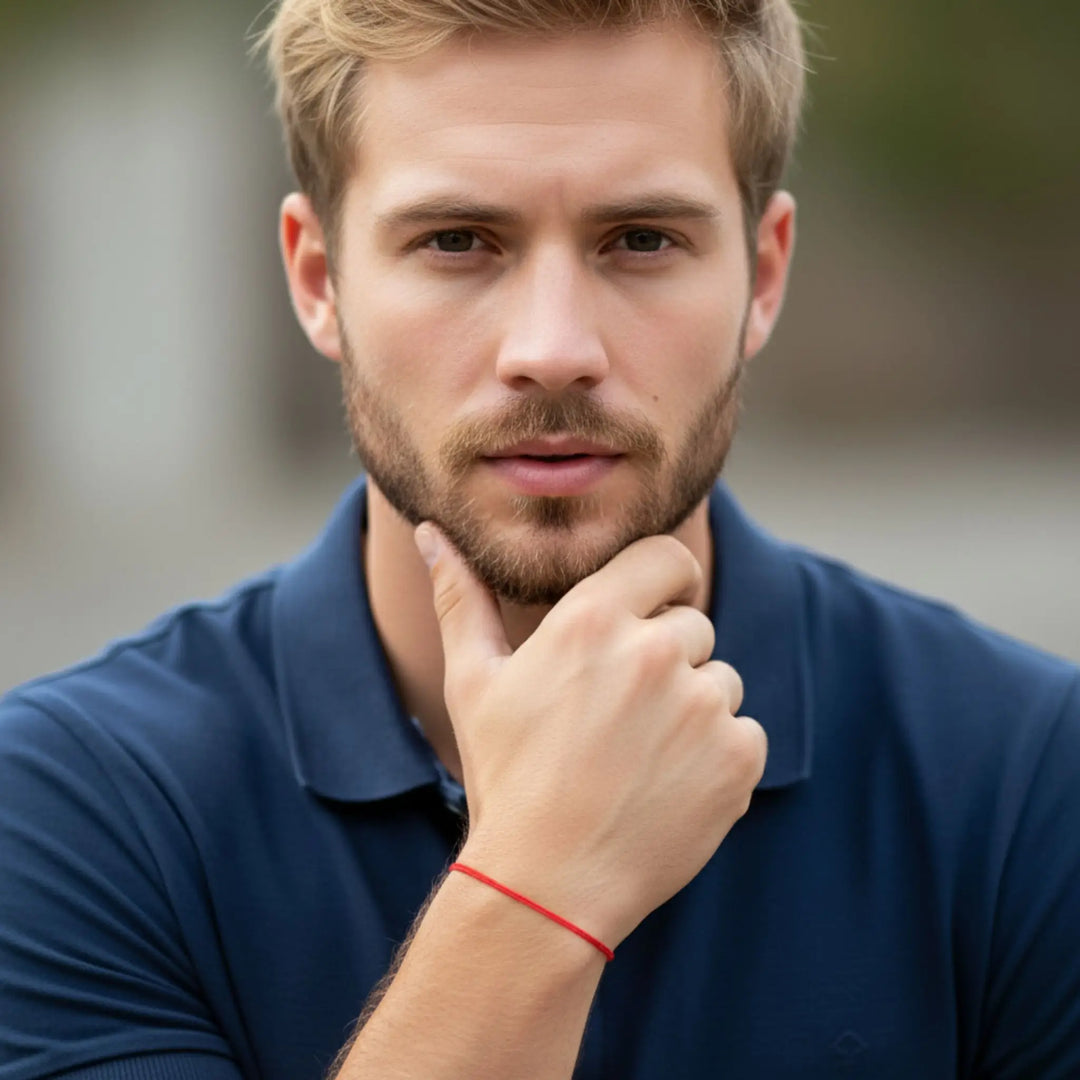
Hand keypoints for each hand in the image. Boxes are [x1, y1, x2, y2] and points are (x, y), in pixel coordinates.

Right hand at [417, 525, 766, 947]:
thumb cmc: (505, 776)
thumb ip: (460, 598)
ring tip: (639, 755)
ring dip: (693, 707)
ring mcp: (704, 705)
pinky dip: (717, 754)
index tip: (656, 604)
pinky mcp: (738, 758)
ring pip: (721, 681)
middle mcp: (656, 651)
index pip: (668, 557)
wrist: (547, 884)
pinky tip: (667, 784)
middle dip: (666, 656)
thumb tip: (430, 533)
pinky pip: (744, 732)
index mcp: (595, 620)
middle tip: (620, 712)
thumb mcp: (472, 682)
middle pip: (692, 624)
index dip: (666, 577)